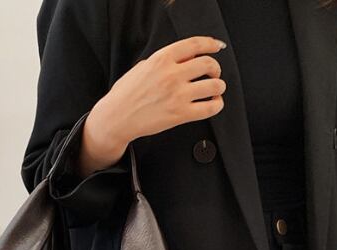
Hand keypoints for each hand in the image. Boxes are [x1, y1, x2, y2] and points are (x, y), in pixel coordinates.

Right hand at [77, 35, 226, 177]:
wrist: (117, 117)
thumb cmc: (126, 94)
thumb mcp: (142, 67)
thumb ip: (163, 61)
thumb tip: (183, 60)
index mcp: (162, 59)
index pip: (195, 44)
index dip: (211, 44)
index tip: (216, 47)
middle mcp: (172, 75)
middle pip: (208, 64)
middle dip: (215, 68)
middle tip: (214, 73)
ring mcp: (177, 95)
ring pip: (214, 85)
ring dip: (219, 86)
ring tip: (216, 89)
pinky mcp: (180, 114)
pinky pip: (210, 108)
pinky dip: (217, 105)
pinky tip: (214, 103)